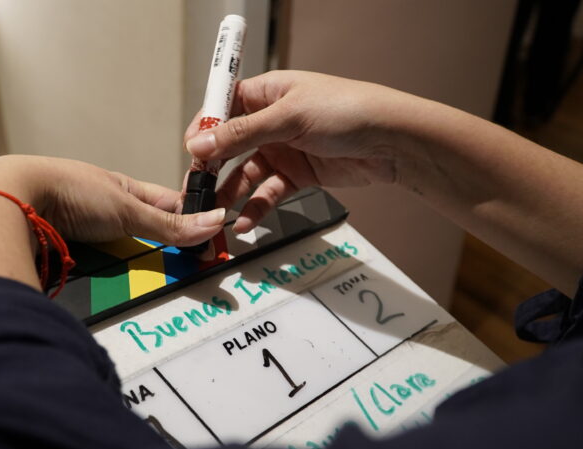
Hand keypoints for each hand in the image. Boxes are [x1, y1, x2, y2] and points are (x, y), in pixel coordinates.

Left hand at [0, 156, 224, 295]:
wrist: (10, 202)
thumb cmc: (69, 191)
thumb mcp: (127, 208)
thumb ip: (169, 224)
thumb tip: (215, 223)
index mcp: (121, 189)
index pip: (166, 207)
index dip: (188, 222)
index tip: (209, 243)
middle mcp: (102, 208)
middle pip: (143, 236)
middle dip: (160, 253)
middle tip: (185, 274)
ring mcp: (82, 231)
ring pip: (119, 257)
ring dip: (133, 271)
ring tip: (152, 291)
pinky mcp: (65, 253)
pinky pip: (96, 272)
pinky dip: (107, 281)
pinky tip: (116, 292)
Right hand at [184, 70, 416, 232]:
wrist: (392, 142)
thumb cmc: (348, 111)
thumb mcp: (290, 116)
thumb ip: (243, 133)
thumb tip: (200, 142)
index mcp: (268, 93)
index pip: (224, 107)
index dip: (205, 128)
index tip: (190, 150)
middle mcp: (272, 121)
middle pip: (230, 145)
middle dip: (212, 166)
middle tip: (197, 188)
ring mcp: (284, 149)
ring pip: (246, 173)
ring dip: (231, 193)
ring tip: (216, 212)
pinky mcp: (297, 175)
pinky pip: (267, 193)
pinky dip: (255, 209)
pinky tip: (244, 222)